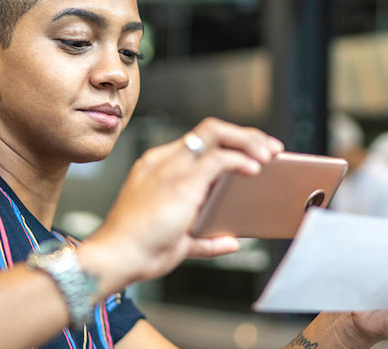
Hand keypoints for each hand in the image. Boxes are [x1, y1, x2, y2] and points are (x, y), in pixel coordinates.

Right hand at [86, 117, 282, 289]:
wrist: (117, 257)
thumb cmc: (139, 250)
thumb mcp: (179, 242)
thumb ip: (206, 240)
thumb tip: (231, 241)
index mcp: (159, 169)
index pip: (200, 141)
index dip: (231, 144)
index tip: (254, 155)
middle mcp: (164, 160)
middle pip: (211, 129)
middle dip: (246, 135)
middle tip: (271, 149)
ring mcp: (171, 167)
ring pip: (216, 133)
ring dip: (249, 141)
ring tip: (269, 154)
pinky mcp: (181, 180)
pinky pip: (219, 158)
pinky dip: (241, 160)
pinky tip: (255, 170)